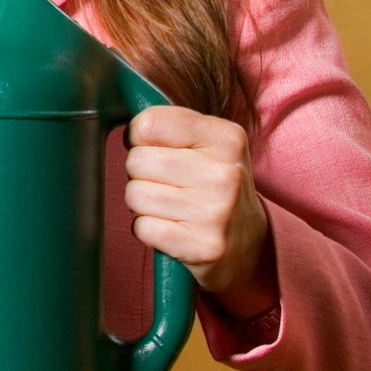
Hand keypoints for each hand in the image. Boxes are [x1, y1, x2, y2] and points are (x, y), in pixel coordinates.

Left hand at [123, 106, 278, 318]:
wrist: (249, 243)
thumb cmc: (213, 184)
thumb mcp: (207, 143)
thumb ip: (168, 125)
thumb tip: (122, 123)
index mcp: (226, 138)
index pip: (149, 123)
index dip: (141, 138)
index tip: (156, 148)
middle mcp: (225, 174)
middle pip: (137, 161)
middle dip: (141, 173)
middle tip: (167, 183)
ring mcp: (215, 213)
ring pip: (135, 194)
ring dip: (143, 203)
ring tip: (170, 206)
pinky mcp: (202, 247)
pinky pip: (142, 227)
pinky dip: (148, 229)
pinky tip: (172, 228)